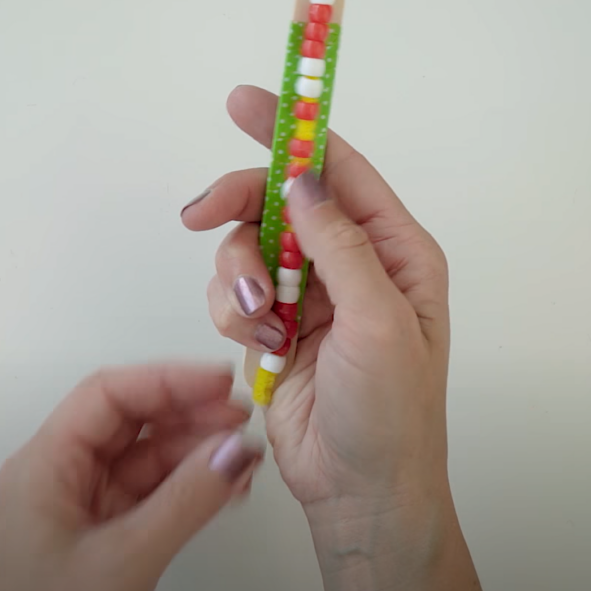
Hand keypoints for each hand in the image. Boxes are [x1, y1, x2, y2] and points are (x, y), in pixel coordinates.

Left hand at [0, 365, 262, 590]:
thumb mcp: (123, 559)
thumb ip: (185, 501)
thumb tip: (233, 450)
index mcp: (44, 466)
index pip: (107, 395)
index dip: (167, 380)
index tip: (217, 383)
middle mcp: (64, 473)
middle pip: (133, 417)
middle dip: (191, 412)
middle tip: (239, 416)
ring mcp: (90, 498)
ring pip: (152, 450)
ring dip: (202, 448)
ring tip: (244, 454)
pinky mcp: (113, 523)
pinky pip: (160, 484)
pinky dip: (197, 479)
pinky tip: (229, 481)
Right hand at [182, 86, 481, 590]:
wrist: (357, 488)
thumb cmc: (390, 414)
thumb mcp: (379, 324)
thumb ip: (340, 247)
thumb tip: (302, 183)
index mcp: (391, 249)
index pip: (335, 168)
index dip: (291, 129)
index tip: (243, 102)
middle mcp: (348, 262)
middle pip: (276, 200)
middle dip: (237, 206)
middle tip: (200, 215)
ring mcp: (308, 292)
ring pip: (246, 246)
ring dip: (238, 277)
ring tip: (260, 321)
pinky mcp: (273, 323)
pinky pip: (232, 292)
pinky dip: (233, 314)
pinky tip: (261, 346)